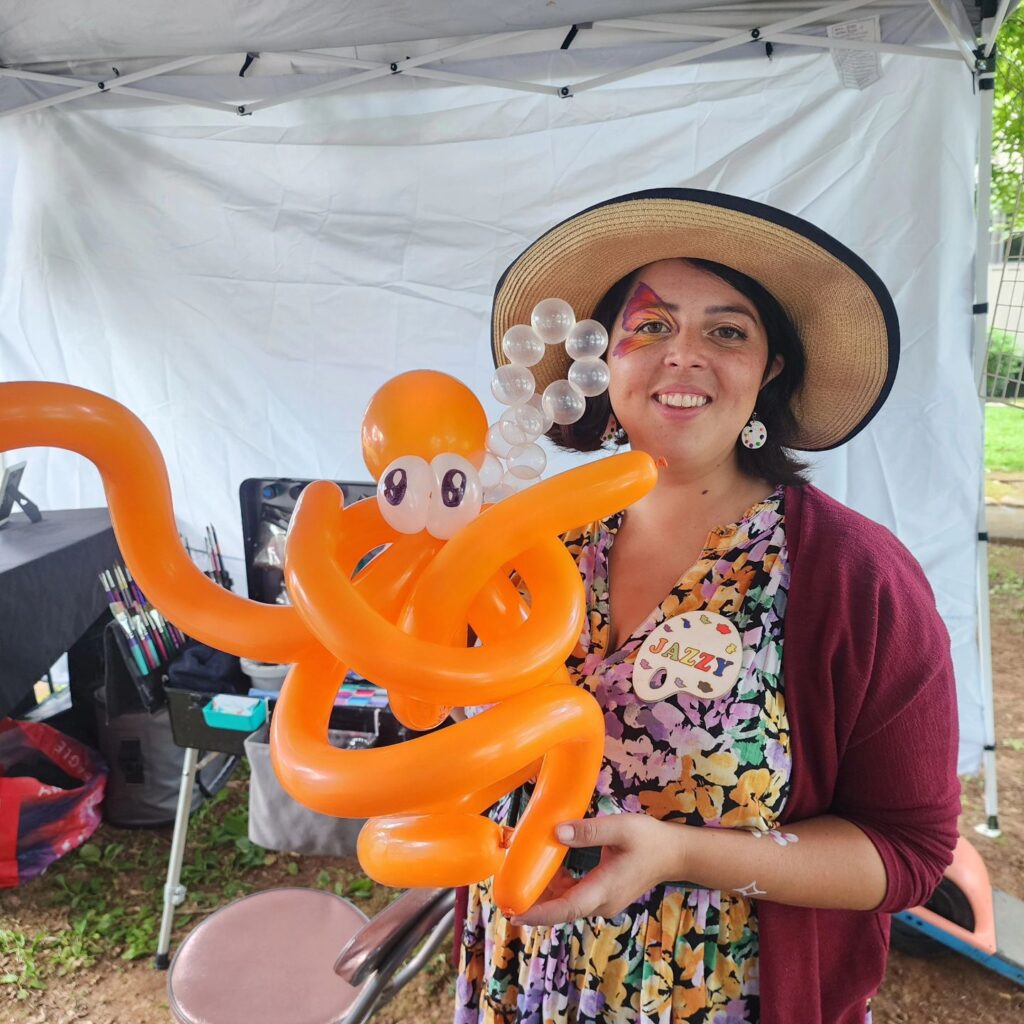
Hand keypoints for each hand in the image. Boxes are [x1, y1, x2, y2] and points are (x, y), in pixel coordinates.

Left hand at [509, 814, 684, 926]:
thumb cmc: (650, 839)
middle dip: (533, 901)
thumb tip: (556, 833)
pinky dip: (558, 886)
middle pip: (561, 908)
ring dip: (544, 892)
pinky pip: (575, 895)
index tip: (514, 912)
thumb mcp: (620, 828)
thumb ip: (588, 831)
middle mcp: (601, 902)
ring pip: (566, 902)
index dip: (538, 913)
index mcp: (604, 889)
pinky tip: (546, 868)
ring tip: (520, 875)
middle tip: (506, 889)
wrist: (676, 854)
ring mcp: (603, 901)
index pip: (565, 908)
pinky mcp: (604, 894)